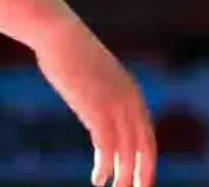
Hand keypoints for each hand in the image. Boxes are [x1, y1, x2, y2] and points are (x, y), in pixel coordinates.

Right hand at [32, 18, 156, 186]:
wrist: (61, 36)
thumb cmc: (73, 56)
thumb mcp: (97, 77)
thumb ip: (106, 95)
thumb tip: (103, 112)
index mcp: (133, 94)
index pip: (147, 136)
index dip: (147, 161)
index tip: (143, 181)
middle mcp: (130, 101)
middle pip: (144, 147)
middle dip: (143, 174)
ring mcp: (115, 104)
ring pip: (126, 151)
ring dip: (122, 176)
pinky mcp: (96, 108)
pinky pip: (106, 146)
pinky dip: (104, 166)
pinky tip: (98, 179)